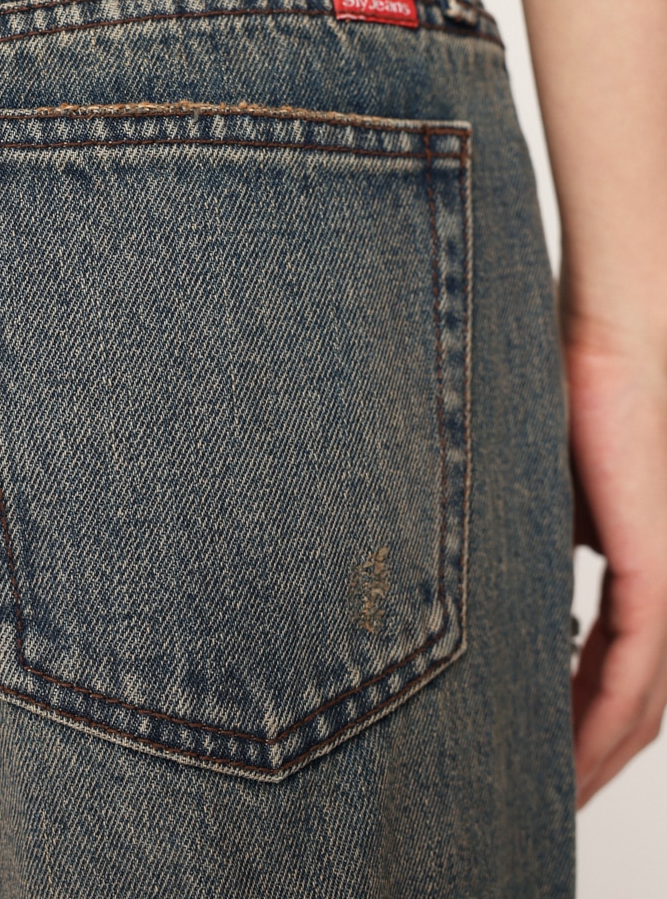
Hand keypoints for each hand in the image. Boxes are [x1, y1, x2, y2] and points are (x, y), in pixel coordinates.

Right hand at [566, 317, 666, 806]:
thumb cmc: (568, 400)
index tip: (535, 758)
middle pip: (633, 706)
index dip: (578, 724)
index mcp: (638, 573)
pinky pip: (633, 672)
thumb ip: (536, 551)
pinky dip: (601, 723)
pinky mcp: (656, 569)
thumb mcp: (541, 499)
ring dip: (593, 758)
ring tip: (548, 798)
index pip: (615, 672)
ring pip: (638, 703)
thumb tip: (493, 587)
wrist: (609, 341)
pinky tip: (568, 754)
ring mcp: (666, 582)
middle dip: (586, 760)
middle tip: (541, 802)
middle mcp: (662, 589)